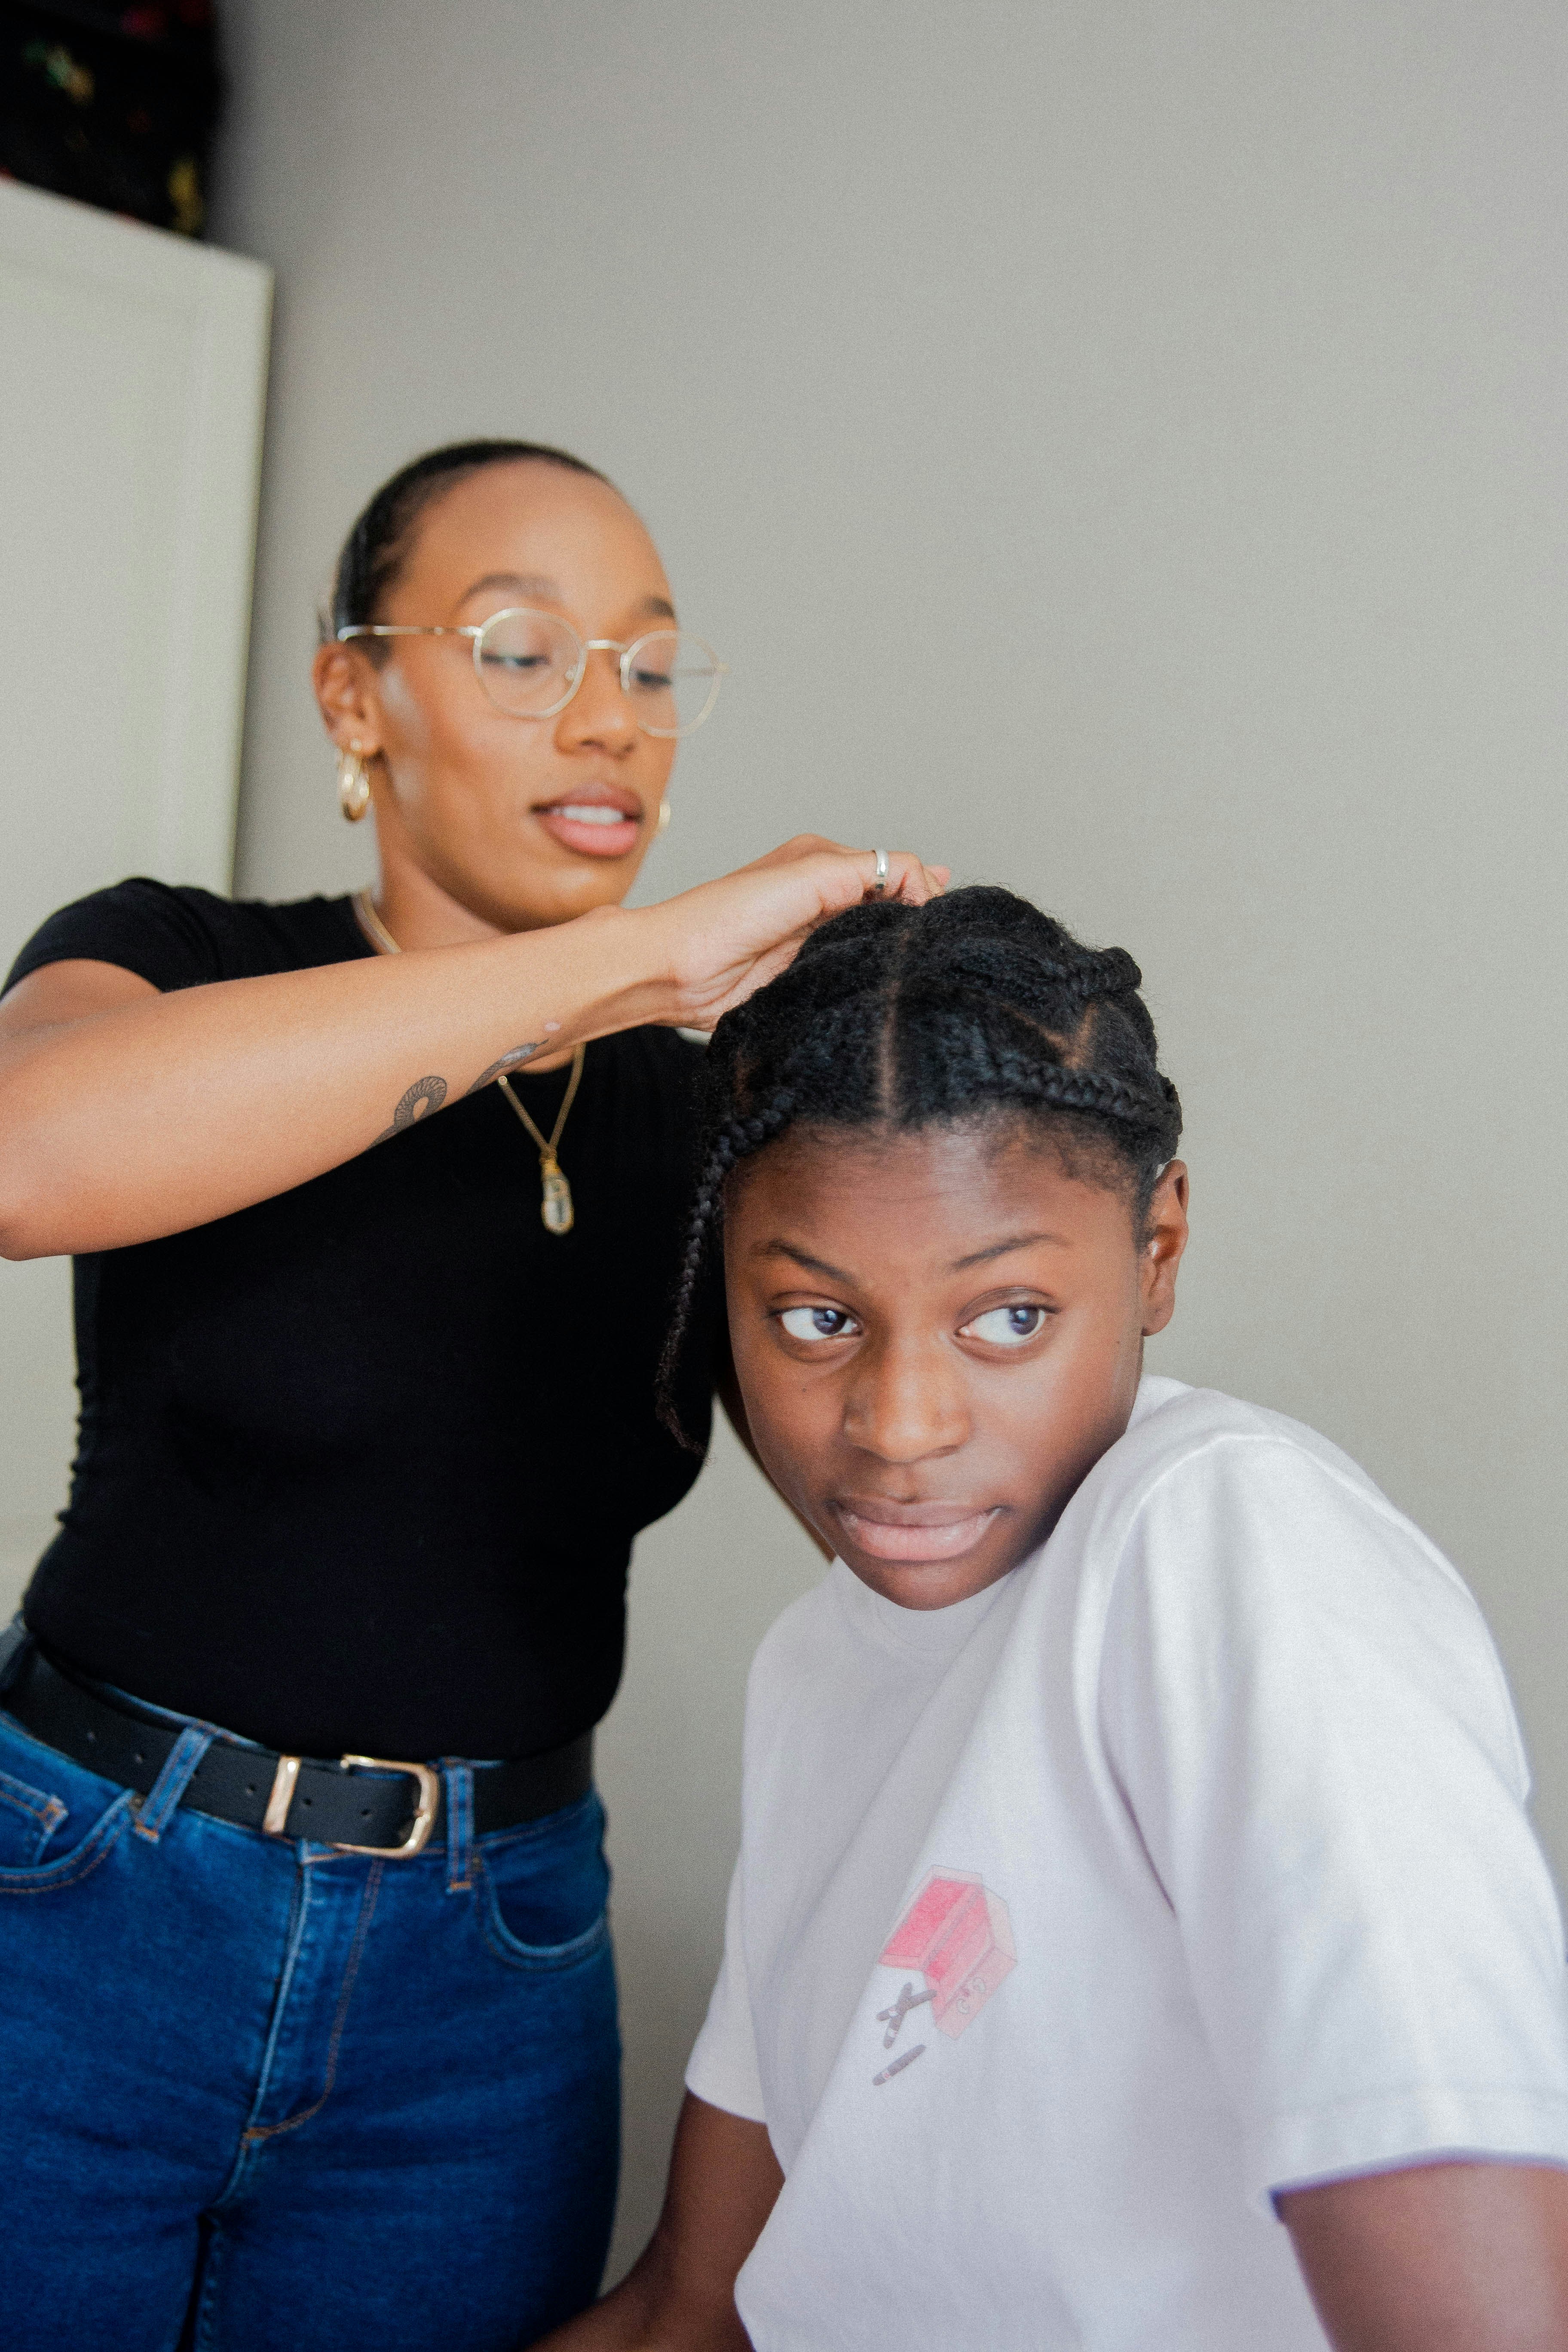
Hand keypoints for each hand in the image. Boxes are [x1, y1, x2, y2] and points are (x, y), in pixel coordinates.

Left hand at [638, 836, 948, 1031]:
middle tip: (925, 945)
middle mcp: (824, 897)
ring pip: (877, 942)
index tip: (923, 920)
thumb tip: (927, 880)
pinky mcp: (808, 975)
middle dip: (915, 921)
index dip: (920, 892)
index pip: (897, 870)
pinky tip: (881, 982)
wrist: (677, 970)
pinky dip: (871, 977)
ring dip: (894, 952)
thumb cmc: (726, 916)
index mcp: (824, 862)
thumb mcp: (807, 875)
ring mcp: (817, 938)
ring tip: (906, 965)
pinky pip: (854, 975)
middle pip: (893, 906)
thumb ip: (868, 871)